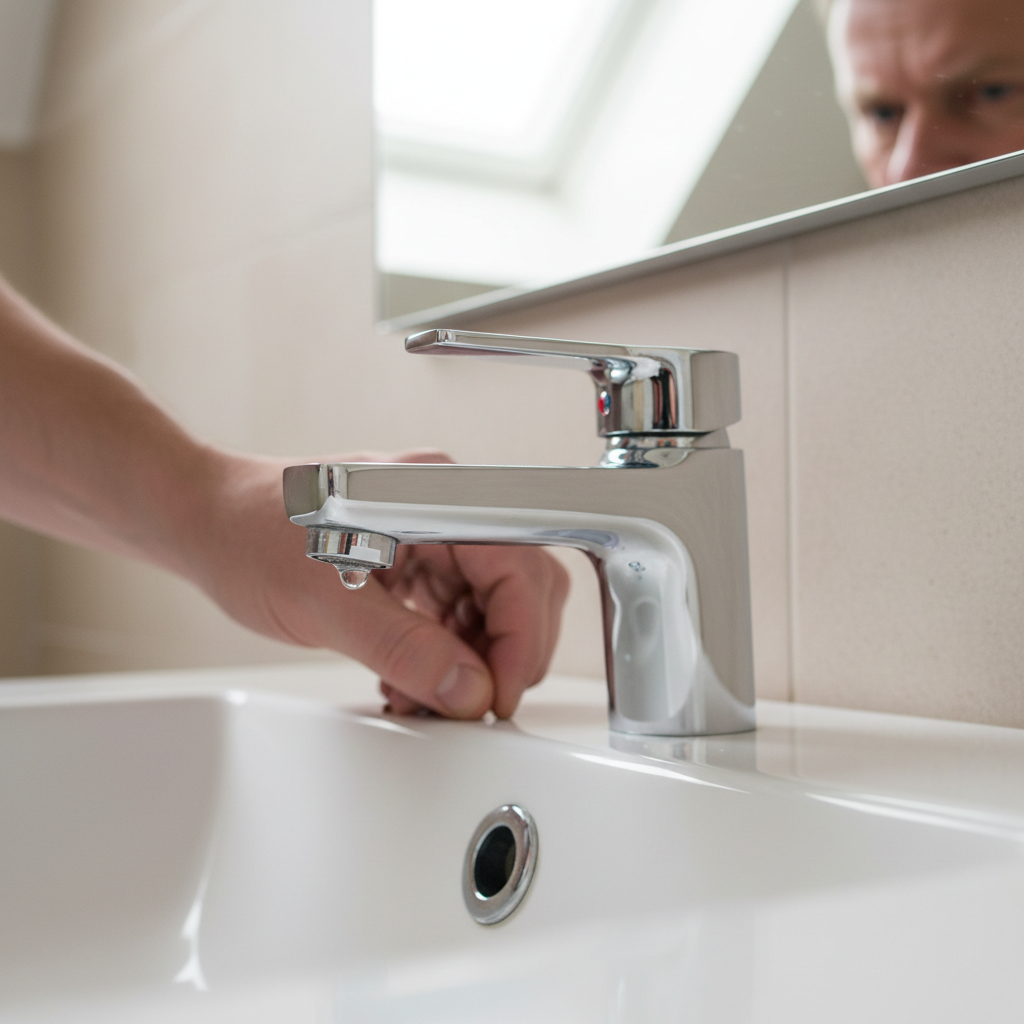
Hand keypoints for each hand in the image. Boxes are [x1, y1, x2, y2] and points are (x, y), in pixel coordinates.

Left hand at [195, 449, 569, 719]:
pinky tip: (410, 682)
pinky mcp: (416, 561)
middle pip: (519, 587)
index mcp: (435, 493)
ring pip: (491, 608)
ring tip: (427, 699)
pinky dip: (443, 656)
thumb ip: (403, 648)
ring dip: (471, 662)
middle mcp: (444, 508)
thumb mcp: (324, 599)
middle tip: (472, 705)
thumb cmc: (247, 530)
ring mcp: (432, 535)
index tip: (496, 696)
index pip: (517, 567)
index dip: (519, 639)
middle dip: (503, 653)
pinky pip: (454, 615)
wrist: (204, 522)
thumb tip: (469, 692)